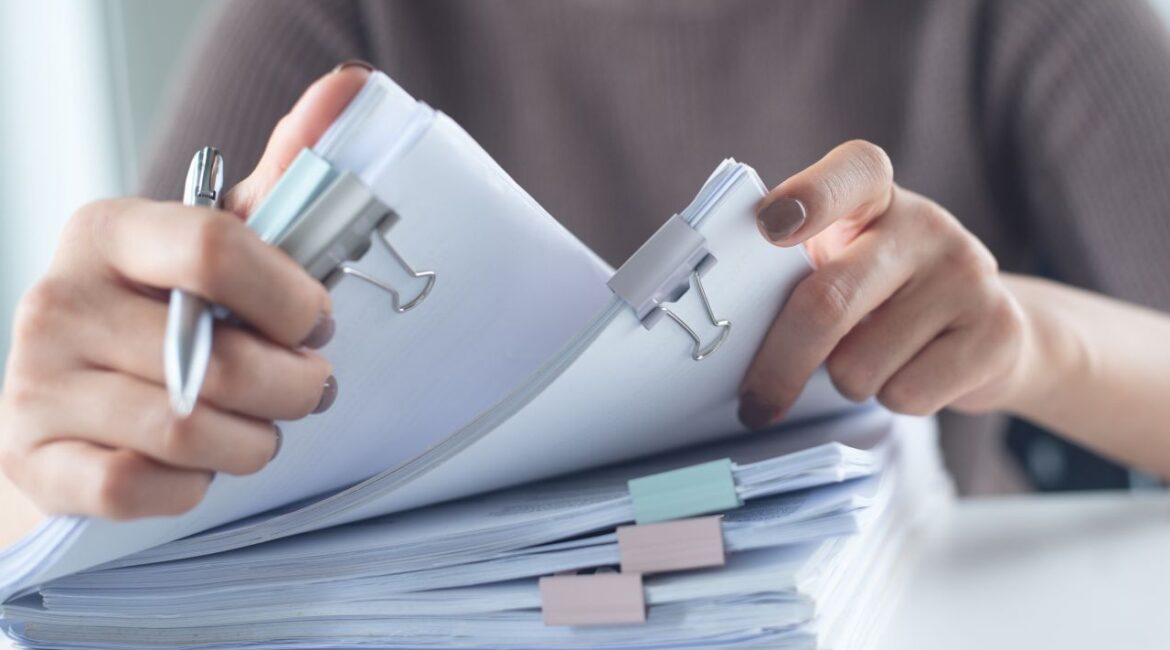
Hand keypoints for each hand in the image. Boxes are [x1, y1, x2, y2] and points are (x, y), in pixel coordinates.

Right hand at [0, 63, 371, 519]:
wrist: (78, 401)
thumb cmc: (168, 316)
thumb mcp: (220, 245)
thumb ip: (285, 180)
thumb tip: (352, 88)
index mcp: (110, 231)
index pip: (217, 250)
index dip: (293, 299)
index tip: (318, 322)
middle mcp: (59, 298)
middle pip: (219, 360)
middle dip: (294, 388)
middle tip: (307, 389)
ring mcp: (37, 381)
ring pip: (187, 432)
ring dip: (252, 442)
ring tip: (259, 428)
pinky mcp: (35, 455)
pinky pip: (139, 486)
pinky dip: (193, 488)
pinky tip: (201, 467)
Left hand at [738, 140, 1029, 428]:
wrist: (986, 330)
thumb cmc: (881, 295)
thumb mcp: (841, 261)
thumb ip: (793, 272)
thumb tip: (727, 330)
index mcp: (873, 195)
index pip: (849, 174)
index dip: (808, 196)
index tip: (768, 226)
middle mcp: (925, 223)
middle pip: (828, 300)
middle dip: (778, 364)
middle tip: (754, 402)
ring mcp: (969, 274)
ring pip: (860, 366)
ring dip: (846, 382)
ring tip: (869, 358)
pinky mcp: (998, 331)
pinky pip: (905, 394)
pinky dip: (891, 400)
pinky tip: (911, 371)